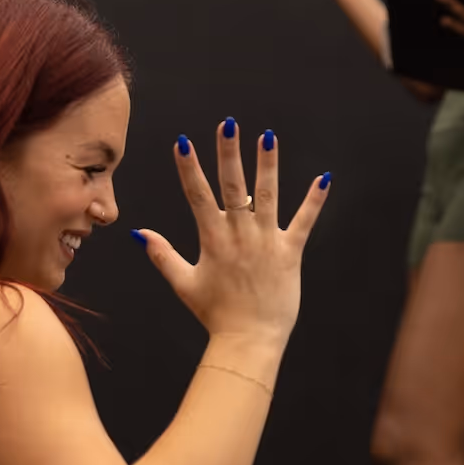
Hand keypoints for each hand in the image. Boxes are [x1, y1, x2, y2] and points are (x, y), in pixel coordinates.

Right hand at [132, 122, 327, 343]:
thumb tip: (140, 233)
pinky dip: (314, 202)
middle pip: (232, 187)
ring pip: (267, 197)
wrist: (248, 341)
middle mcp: (239, 236)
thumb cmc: (215, 314)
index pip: (198, 196)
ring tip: (268, 137)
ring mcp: (266, 242)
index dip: (189, 168)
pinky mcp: (290, 253)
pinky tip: (323, 178)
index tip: (183, 142)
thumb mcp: (184, 284)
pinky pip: (304, 222)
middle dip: (228, 153)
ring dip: (267, 165)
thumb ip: (163, 256)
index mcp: (212, 240)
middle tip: (228, 123)